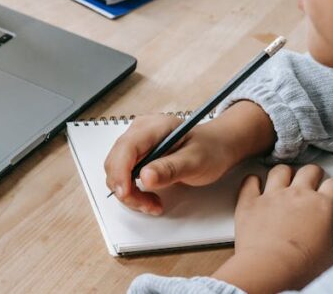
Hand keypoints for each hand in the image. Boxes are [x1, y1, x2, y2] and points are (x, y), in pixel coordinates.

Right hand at [103, 114, 243, 214]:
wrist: (216, 147)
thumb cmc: (210, 150)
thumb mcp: (195, 161)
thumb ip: (170, 169)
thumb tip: (145, 177)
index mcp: (154, 127)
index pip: (126, 148)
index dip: (120, 172)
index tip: (126, 194)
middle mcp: (139, 131)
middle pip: (116, 162)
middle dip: (126, 189)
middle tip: (149, 205)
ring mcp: (135, 142)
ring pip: (116, 171)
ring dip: (129, 193)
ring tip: (152, 203)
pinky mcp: (135, 155)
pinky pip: (123, 175)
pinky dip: (132, 191)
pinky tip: (149, 197)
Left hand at [212, 164, 332, 292]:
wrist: (270, 270)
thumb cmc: (301, 268)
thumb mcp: (327, 257)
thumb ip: (327, 242)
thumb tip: (326, 242)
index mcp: (323, 207)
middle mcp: (298, 195)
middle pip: (309, 171)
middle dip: (312, 174)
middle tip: (311, 180)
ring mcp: (273, 195)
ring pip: (280, 170)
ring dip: (284, 174)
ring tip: (283, 180)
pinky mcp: (250, 201)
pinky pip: (250, 181)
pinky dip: (252, 181)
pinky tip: (255, 185)